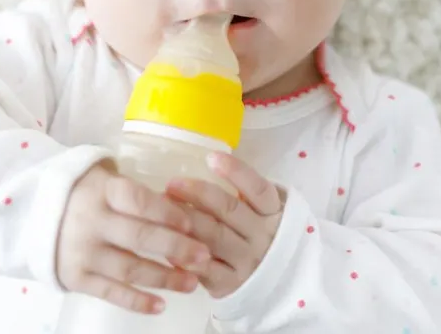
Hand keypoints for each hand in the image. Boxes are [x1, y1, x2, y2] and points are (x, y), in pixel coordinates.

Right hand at [56, 160, 211, 313]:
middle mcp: (90, 221)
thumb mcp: (105, 179)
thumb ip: (136, 191)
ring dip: (164, 278)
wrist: (33, 214)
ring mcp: (82, 252)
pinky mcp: (75, 277)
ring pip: (129, 268)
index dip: (166, 212)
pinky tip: (162, 304)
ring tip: (192, 283)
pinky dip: (137, 301)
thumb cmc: (86, 194)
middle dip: (176, 248)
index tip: (192, 223)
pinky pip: (111, 292)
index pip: (137, 200)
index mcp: (102, 191)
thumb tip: (183, 204)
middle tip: (204, 256)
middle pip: (139, 237)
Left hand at [165, 152, 284, 297]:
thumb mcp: (261, 210)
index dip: (236, 172)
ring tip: (163, 208)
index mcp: (272, 211)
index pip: (257, 188)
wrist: (277, 280)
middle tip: (172, 184)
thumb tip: (206, 161)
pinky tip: (167, 242)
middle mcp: (262, 235)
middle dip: (197, 193)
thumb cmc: (258, 232)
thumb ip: (242, 192)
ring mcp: (247, 261)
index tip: (211, 157)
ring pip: (213, 237)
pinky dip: (184, 255)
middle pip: (229, 210)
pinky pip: (204, 268)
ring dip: (186, 221)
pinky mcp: (230, 284)